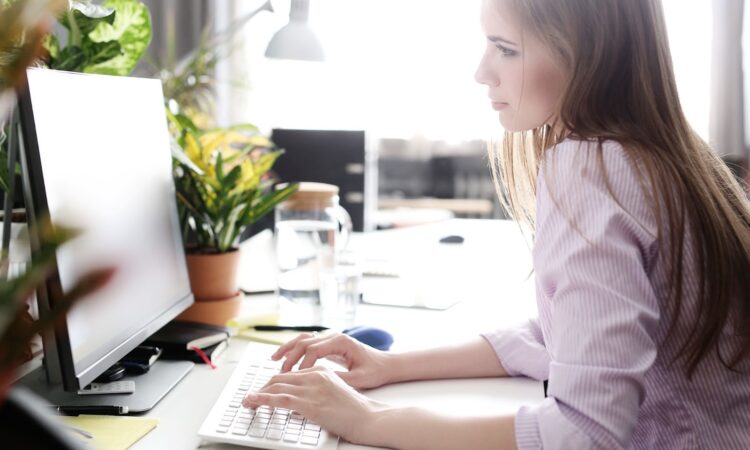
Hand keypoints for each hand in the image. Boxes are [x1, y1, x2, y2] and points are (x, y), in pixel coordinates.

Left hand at [242, 366, 386, 444]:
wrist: (369, 418)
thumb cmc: (355, 410)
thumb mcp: (335, 392)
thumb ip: (318, 390)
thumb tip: (299, 399)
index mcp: (321, 371)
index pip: (290, 373)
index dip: (273, 382)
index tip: (264, 390)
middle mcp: (315, 376)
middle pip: (279, 377)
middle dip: (262, 387)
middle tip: (252, 397)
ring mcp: (312, 389)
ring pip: (276, 387)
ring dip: (258, 394)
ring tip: (248, 401)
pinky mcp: (310, 404)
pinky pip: (280, 400)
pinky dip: (262, 400)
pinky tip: (253, 402)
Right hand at [272, 332, 394, 388]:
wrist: (387, 364)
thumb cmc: (375, 371)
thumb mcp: (359, 379)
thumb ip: (339, 379)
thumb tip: (318, 383)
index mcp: (342, 342)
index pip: (314, 350)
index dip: (303, 364)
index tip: (296, 379)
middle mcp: (334, 337)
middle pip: (305, 342)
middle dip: (290, 357)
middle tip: (280, 373)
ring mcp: (331, 339)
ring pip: (303, 339)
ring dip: (288, 349)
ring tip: (274, 360)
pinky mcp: (329, 344)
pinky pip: (308, 343)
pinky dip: (294, 349)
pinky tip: (285, 357)